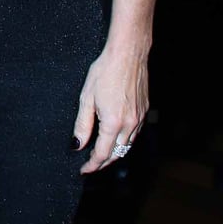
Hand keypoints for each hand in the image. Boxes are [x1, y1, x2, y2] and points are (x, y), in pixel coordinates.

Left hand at [73, 43, 148, 173]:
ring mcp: (139, 117)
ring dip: (115, 153)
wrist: (128, 54)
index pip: (102, 154)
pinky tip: (115, 138)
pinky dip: (124, 141)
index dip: (92, 165)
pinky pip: (135, 133)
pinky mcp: (145, 110)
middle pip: (117, 154)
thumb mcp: (86, 98)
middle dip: (103, 162)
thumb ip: (82, 124)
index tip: (83, 170)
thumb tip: (77, 144)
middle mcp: (129, 123)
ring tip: (101, 154)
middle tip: (90, 164)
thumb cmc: (106, 71)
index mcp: (113, 122)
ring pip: (127, 145)